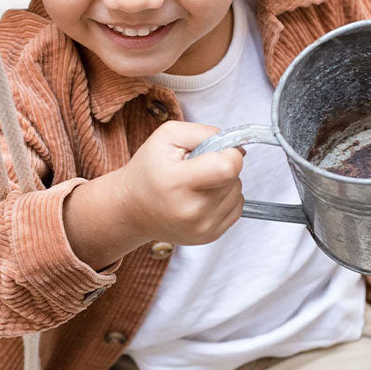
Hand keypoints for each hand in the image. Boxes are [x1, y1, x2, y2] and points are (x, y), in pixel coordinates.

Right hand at [117, 121, 244, 245]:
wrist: (132, 209)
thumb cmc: (149, 170)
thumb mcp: (168, 136)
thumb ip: (205, 133)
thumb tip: (238, 148)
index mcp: (177, 182)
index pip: (228, 168)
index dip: (229, 153)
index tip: (215, 151)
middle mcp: (191, 210)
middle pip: (233, 179)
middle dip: (223, 167)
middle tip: (199, 168)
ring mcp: (202, 227)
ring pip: (237, 193)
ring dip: (224, 184)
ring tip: (198, 184)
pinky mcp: (209, 236)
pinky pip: (236, 209)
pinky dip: (225, 199)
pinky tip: (203, 197)